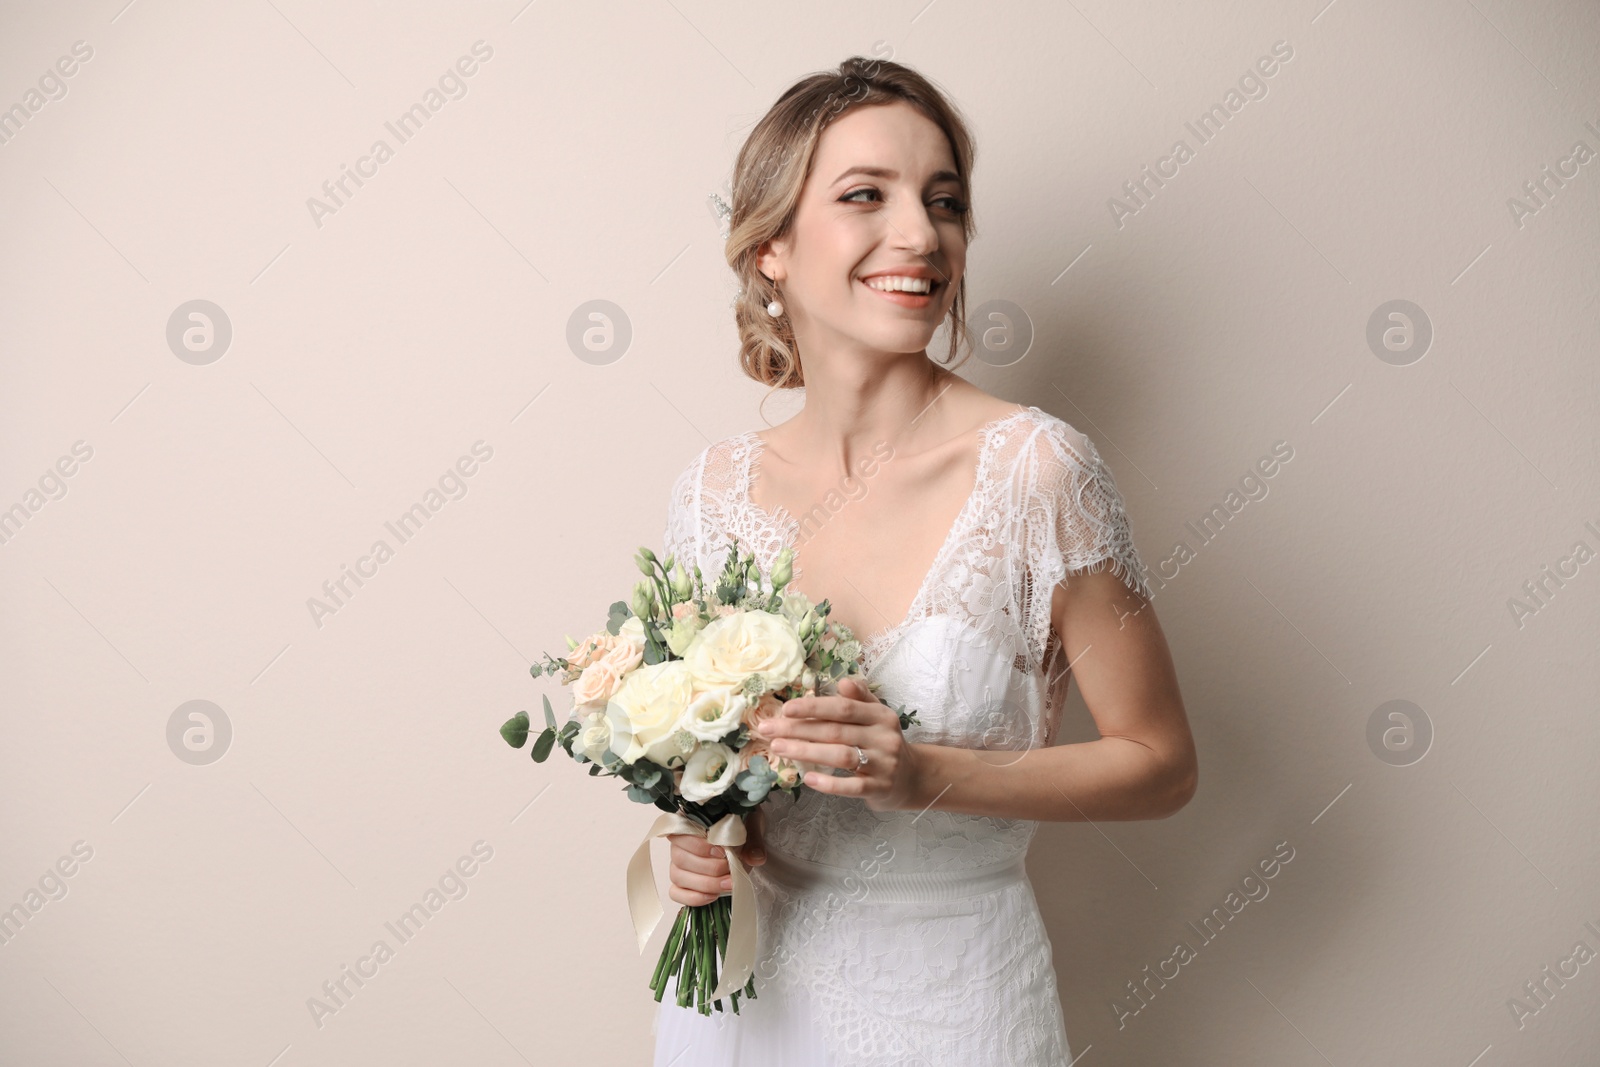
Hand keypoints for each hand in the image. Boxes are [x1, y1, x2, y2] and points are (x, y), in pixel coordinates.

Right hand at [665, 805, 766, 906]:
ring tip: (728, 885)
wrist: (744, 840)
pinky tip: (713, 896)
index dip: (700, 846)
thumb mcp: (751, 825)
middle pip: (681, 859)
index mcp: (690, 822)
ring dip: (705, 884)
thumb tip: (755, 858)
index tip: (723, 852)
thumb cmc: (741, 827)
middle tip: (731, 872)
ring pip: (678, 876)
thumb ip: (752, 840)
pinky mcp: (681, 882)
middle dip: (709, 869)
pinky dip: (693, 897)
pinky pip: (676, 893)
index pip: (682, 834)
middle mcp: (679, 843)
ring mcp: (677, 864)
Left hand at [758, 677, 922, 811]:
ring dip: (806, 752)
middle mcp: (884, 737)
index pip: (843, 708)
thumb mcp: (877, 716)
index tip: (786, 709)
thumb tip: (844, 683)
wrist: (912, 777)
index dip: (814, 707)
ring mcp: (883, 764)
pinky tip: (808, 778)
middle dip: (799, 729)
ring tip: (779, 748)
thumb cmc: (884, 742)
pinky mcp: (879, 788)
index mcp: (880, 715)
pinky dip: (829, 783)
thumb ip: (860, 698)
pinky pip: (852, 786)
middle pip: (836, 731)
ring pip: (840, 756)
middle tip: (769, 730)